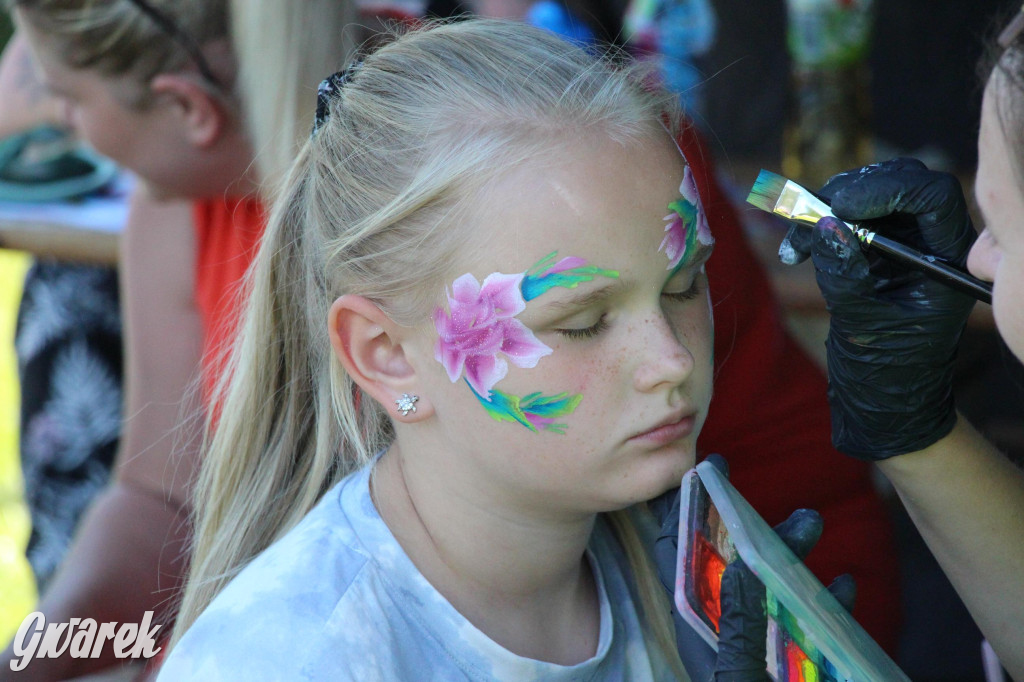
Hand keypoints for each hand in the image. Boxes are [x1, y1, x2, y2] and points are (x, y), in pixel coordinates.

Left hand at [653, 455, 854, 680]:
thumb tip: (741, 564)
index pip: (678, 554)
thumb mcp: (740, 679)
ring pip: (769, 587)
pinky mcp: (783, 661)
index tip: (707, 471)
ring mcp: (752, 645)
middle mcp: (717, 629)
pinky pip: (800, 625)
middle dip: (758, 529)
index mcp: (694, 627)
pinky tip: (843, 586)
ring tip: (816, 526)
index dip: (685, 509)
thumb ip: (739, 627)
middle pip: (731, 563)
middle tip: (793, 507)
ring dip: (793, 557)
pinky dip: (822, 603)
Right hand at [778, 158, 976, 458]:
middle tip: (810, 215)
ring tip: (794, 242)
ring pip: (869, 195)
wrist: (883, 398)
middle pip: (900, 184)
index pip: (932, 196)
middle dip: (850, 193)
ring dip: (824, 208)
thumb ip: (844, 274)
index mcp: (948, 260)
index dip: (887, 189)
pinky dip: (814, 225)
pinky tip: (794, 250)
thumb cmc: (886, 371)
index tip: (840, 205)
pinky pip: (845, 217)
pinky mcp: (874, 248)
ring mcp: (903, 242)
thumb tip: (822, 224)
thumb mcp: (861, 324)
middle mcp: (931, 242)